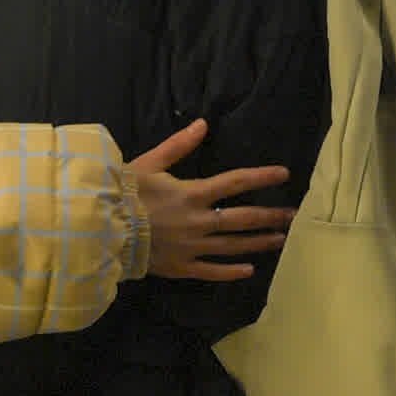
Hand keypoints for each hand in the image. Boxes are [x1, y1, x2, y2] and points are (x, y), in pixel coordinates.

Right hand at [127, 119, 293, 282]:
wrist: (101, 227)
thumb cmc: (124, 192)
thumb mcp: (149, 162)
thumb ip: (178, 145)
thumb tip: (203, 124)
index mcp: (192, 193)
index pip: (235, 181)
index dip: (261, 177)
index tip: (284, 174)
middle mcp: (199, 221)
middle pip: (242, 218)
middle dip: (270, 215)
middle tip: (293, 215)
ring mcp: (192, 247)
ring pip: (233, 246)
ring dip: (258, 242)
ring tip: (280, 240)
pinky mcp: (182, 267)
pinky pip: (212, 271)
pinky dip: (232, 272)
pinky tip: (249, 270)